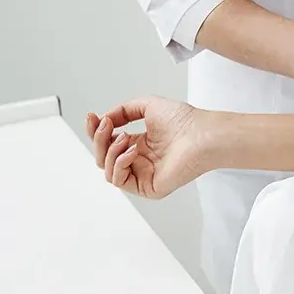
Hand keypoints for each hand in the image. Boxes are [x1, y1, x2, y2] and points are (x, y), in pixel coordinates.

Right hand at [84, 97, 213, 199]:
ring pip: (108, 169)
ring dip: (109, 151)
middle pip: (103, 156)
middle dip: (99, 139)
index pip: (108, 142)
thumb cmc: (184, 120)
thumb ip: (123, 110)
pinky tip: (131, 151)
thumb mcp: (147, 105)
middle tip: (105, 125)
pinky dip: (119, 164)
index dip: (96, 131)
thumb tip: (105, 119)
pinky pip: (120, 180)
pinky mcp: (147, 187)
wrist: (202, 134)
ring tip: (123, 137)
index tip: (91, 117)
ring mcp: (143, 175)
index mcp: (139, 144)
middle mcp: (140, 160)